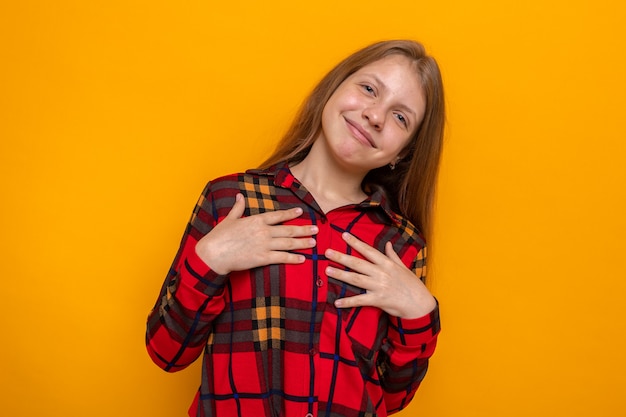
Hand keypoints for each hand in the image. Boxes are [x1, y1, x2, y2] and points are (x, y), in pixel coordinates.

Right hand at [195, 193, 317, 273]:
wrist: (213, 254)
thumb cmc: (219, 237)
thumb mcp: (229, 219)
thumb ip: (238, 208)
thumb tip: (240, 196)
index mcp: (256, 220)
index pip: (277, 216)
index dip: (290, 214)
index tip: (300, 212)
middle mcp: (263, 231)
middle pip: (288, 230)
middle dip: (303, 229)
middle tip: (316, 229)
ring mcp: (264, 245)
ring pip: (288, 243)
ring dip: (302, 243)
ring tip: (313, 243)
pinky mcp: (262, 258)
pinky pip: (281, 258)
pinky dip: (293, 258)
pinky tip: (302, 259)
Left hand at [325, 232, 435, 318]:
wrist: (420, 304)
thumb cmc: (412, 284)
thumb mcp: (403, 267)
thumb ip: (393, 255)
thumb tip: (388, 244)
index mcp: (387, 263)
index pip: (368, 250)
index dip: (355, 242)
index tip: (344, 235)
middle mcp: (381, 273)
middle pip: (358, 263)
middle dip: (341, 257)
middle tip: (327, 252)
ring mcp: (379, 286)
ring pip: (356, 279)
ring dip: (340, 274)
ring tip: (327, 270)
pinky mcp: (378, 300)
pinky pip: (360, 300)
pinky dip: (348, 302)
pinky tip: (336, 302)